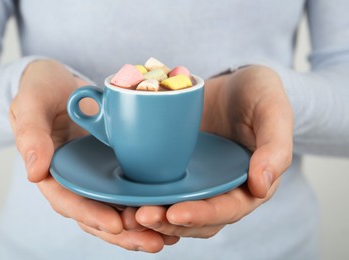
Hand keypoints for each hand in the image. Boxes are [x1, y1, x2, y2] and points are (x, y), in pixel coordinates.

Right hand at [9, 59, 176, 251]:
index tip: (116, 225)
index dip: (91, 216)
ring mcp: (96, 174)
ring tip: (170, 236)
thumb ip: (31, 135)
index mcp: (53, 172)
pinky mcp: (114, 165)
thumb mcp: (31, 104)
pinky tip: (170, 210)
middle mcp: (76, 179)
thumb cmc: (42, 89)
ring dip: (142, 226)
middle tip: (155, 242)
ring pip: (117, 207)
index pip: (69, 202)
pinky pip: (130, 188)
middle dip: (125, 233)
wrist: (61, 80)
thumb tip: (35, 174)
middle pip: (98, 214)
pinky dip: (147, 202)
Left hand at [134, 65, 292, 237]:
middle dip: (170, 222)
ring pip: (177, 209)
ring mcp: (199, 180)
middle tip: (142, 216)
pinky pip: (163, 188)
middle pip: (197, 217)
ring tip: (129, 214)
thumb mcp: (273, 111)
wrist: (234, 83)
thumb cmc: (259, 94)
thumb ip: (276, 147)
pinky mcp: (179, 167)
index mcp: (250, 184)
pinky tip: (126, 197)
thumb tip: (261, 186)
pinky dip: (146, 197)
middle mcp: (223, 188)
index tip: (175, 213)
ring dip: (155, 217)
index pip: (227, 209)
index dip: (202, 215)